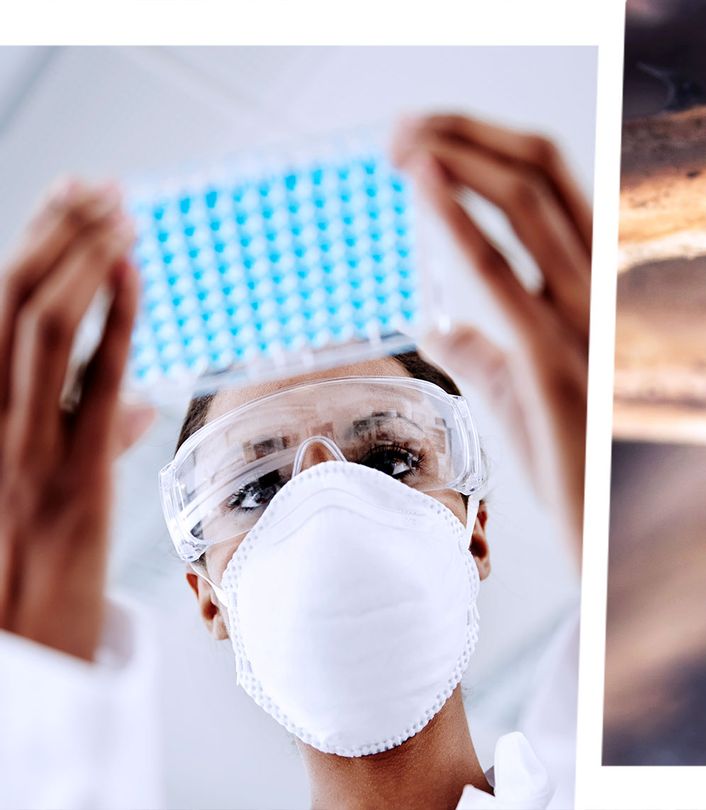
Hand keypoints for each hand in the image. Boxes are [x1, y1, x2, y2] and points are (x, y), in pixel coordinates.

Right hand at [0, 179, 152, 660]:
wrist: (18, 654)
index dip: (32, 244)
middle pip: (12, 302)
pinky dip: (113, 317)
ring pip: (42, 328)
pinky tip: (132, 268)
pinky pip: (91, 383)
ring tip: (119, 207)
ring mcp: (22, 451)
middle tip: (99, 183)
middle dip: (54, 233)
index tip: (69, 196)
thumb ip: (84, 439)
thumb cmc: (30, 574)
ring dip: (81, 258)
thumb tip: (135, 402)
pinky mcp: (71, 482)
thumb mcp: (36, 493)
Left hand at [392, 116, 590, 561]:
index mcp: (591, 289)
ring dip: (458, 158)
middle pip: (542, 173)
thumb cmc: (559, 462)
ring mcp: (580, 322)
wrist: (590, 530)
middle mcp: (595, 291)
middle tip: (401, 128)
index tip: (429, 136)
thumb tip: (438, 320)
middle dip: (468, 133)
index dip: (491, 143)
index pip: (554, 184)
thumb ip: (481, 349)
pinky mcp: (551, 361)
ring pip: (528, 204)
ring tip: (400, 146)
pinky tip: (423, 189)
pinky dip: (458, 222)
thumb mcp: (514, 392)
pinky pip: (501, 275)